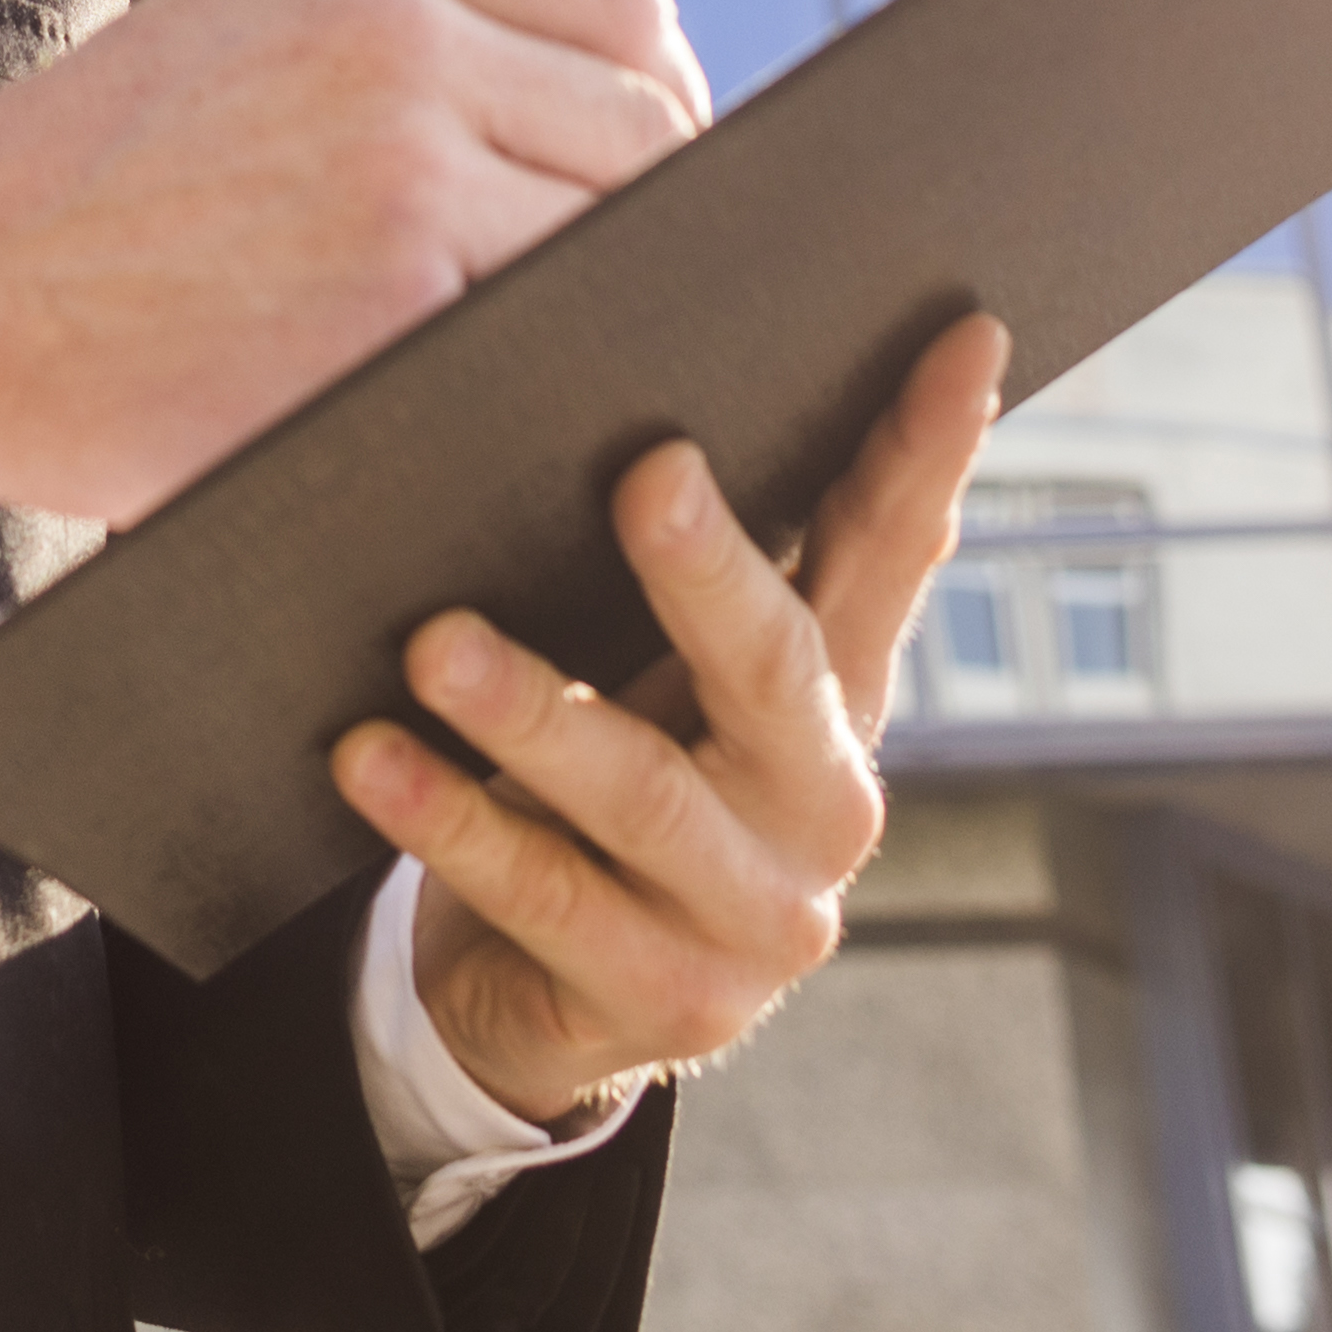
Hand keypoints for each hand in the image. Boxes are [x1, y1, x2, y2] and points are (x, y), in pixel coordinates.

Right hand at [0, 0, 707, 524]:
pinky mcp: (394, 292)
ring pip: (619, 236)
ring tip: (534, 359)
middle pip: (648, 122)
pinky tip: (486, 407)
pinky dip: (538, 380)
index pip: (621, 0)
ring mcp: (404, 159)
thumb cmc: (82, 191)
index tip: (633, 181)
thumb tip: (583, 110)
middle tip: (592, 302)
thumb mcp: (243, 33)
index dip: (658, 100)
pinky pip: (551, 335)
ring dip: (594, 307)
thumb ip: (404, 38)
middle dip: (643, 220)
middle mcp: (400, 30)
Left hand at [336, 311, 1008, 1123]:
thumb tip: (632, 364)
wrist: (558, 994)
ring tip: (430, 644)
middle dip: (708, 567)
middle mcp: (824, 802)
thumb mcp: (670, 671)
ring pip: (640, 794)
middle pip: (774, 664)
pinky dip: (448, 819)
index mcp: (839, 694)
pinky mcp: (664, 1000)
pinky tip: (368, 757)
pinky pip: (542, 894)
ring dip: (531, 710)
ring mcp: (759, 918)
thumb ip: (696, 560)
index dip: (933, 446)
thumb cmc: (617, 774)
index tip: (963, 331)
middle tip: (644, 471)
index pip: (894, 549)